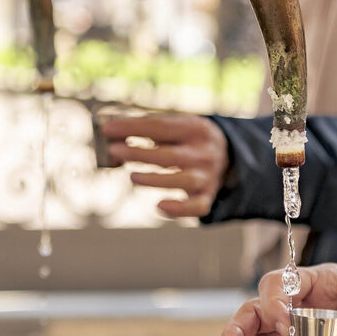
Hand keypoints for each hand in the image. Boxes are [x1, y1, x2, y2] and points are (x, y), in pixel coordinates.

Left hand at [101, 112, 228, 217]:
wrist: (228, 156)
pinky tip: (159, 206)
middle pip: (170, 155)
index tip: (108, 129)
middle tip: (113, 151)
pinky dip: (179, 210)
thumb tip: (111, 130)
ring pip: (182, 181)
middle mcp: (204, 152)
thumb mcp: (176, 125)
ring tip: (131, 176)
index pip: (161, 126)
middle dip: (140, 153)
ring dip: (154, 179)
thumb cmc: (187, 139)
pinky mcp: (207, 196)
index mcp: (195, 128)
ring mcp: (208, 176)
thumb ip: (147, 127)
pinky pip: (197, 207)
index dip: (133, 127)